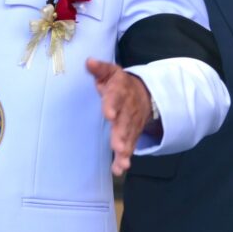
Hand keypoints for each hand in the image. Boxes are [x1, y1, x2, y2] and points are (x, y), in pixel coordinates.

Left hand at [88, 58, 152, 175]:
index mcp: (120, 92)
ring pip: (129, 137)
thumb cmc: (118, 83)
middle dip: (121, 134)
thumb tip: (89, 62)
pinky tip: (119, 169)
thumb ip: (99, 69)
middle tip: (116, 145)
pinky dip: (124, 158)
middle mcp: (127, 109)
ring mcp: (131, 123)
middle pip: (125, 122)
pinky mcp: (131, 134)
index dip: (112, 105)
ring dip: (125, 149)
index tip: (109, 114)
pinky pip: (129, 147)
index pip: (116, 98)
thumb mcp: (110, 72)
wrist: (144, 93)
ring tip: (121, 160)